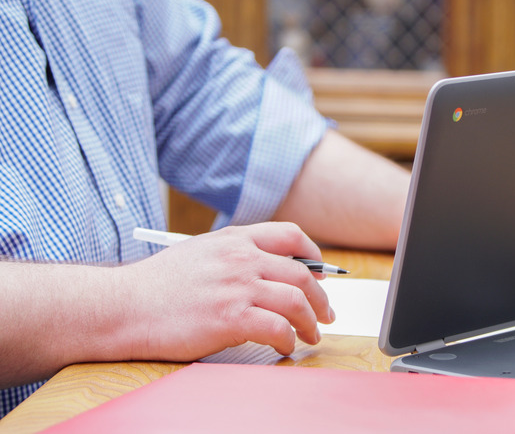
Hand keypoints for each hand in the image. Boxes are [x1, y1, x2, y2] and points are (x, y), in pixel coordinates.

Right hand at [115, 222, 334, 359]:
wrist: (121, 306)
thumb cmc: (155, 286)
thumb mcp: (199, 252)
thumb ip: (234, 254)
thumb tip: (268, 270)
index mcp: (234, 239)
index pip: (290, 236)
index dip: (314, 255)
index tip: (321, 273)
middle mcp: (240, 258)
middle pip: (302, 274)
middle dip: (321, 298)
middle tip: (326, 314)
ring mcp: (236, 287)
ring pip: (296, 301)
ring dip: (311, 322)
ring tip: (310, 335)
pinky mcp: (229, 318)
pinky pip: (277, 328)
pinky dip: (289, 339)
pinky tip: (285, 346)